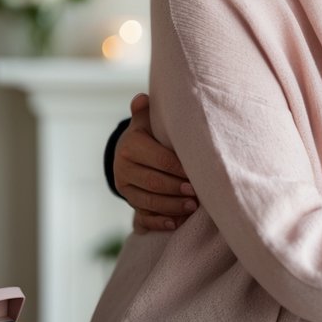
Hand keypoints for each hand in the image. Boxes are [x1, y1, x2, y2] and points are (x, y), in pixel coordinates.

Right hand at [113, 93, 198, 233]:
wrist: (130, 152)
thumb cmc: (148, 134)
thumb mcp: (146, 121)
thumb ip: (145, 111)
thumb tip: (141, 98)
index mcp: (130, 146)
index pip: (159, 159)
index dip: (179, 168)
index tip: (197, 174)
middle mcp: (123, 169)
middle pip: (153, 182)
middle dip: (177, 189)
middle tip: (198, 193)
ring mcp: (125, 188)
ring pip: (148, 202)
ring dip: (172, 206)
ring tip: (192, 207)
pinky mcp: (130, 202)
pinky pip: (143, 217)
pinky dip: (160, 222)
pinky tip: (175, 223)